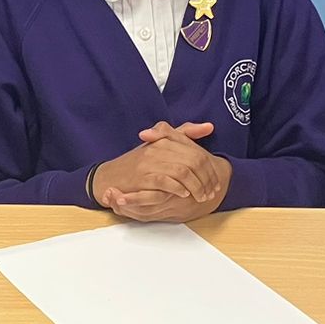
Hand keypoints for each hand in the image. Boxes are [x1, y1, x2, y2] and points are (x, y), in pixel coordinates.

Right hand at [93, 122, 227, 221]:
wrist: (109, 176)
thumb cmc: (137, 163)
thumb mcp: (160, 144)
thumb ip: (184, 134)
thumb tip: (208, 127)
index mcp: (164, 139)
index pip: (195, 151)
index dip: (209, 168)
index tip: (214, 181)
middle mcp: (158, 148)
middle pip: (193, 161)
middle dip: (206, 179)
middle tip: (211, 191)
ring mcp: (149, 162)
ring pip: (182, 172)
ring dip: (196, 186)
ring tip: (201, 196)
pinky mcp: (142, 177)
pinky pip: (166, 181)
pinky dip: (178, 189)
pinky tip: (184, 194)